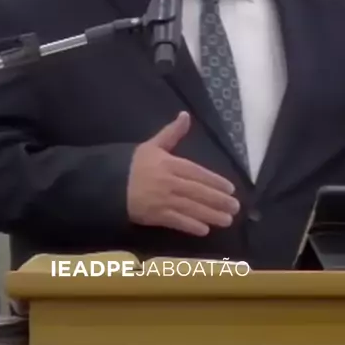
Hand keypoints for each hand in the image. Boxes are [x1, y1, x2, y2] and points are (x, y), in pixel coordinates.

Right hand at [127, 111, 239, 236]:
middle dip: (218, 200)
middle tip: (235, 207)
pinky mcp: (155, 215)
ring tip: (227, 220)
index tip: (230, 188)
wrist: (109, 184)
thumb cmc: (133, 165)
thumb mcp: (152, 145)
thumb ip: (172, 133)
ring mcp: (162, 200)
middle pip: (198, 191)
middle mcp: (169, 182)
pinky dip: (190, 225)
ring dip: (210, 214)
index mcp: (170, 164)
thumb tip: (186, 115)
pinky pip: (176, 221)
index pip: (197, 172)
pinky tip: (204, 230)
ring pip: (191, 207)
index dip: (215, 181)